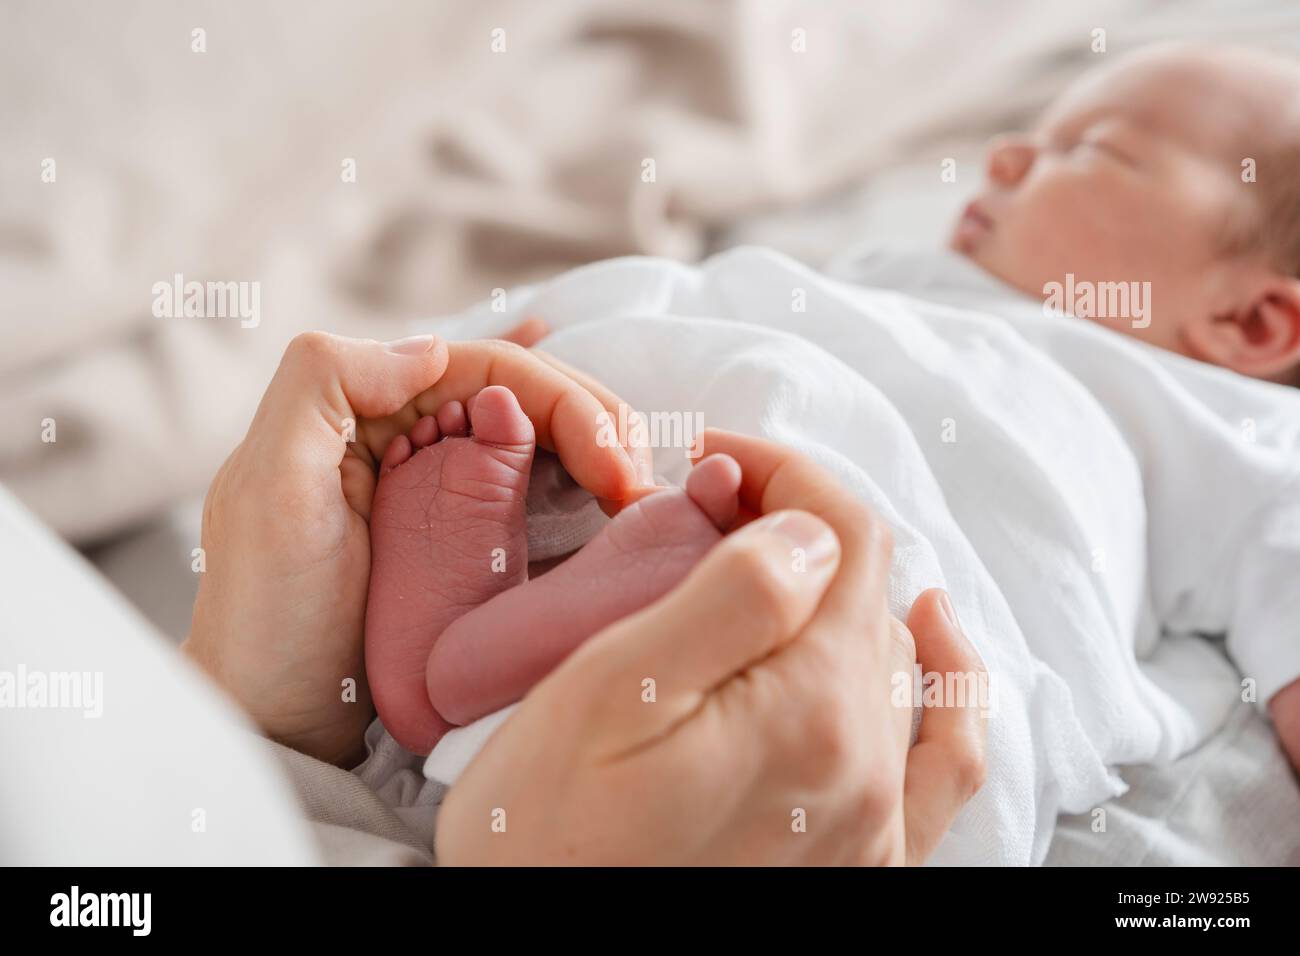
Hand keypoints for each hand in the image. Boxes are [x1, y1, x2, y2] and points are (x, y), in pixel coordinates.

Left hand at [184, 328, 647, 766]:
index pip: (488, 369)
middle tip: (642, 481)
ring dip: (596, 441)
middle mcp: (401, 431)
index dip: (565, 401)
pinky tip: (608, 455)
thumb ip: (325, 382)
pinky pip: (525, 478)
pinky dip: (574, 464)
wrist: (273, 721)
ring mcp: (431, 482)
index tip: (615, 468)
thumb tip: (433, 347)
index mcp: (361, 405)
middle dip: (595, 419)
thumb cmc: (265, 617)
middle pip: (521, 392)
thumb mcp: (270, 489)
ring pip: (533, 430)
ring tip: (638, 483)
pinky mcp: (455, 535)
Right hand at [436, 429, 986, 864]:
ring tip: (761, 564)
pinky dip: (946, 686)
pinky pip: (943, 760)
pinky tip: (929, 642)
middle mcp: (865, 767)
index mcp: (811, 708)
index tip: (713, 459)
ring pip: (889, 656)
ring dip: (837, 591)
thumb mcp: (607, 696)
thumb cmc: (544, 840)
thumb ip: (730, 600)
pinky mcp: (863, 863)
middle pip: (866, 592)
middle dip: (794, 527)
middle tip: (705, 512)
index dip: (782, 473)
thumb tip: (811, 533)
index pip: (843, 535)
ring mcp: (874, 823)